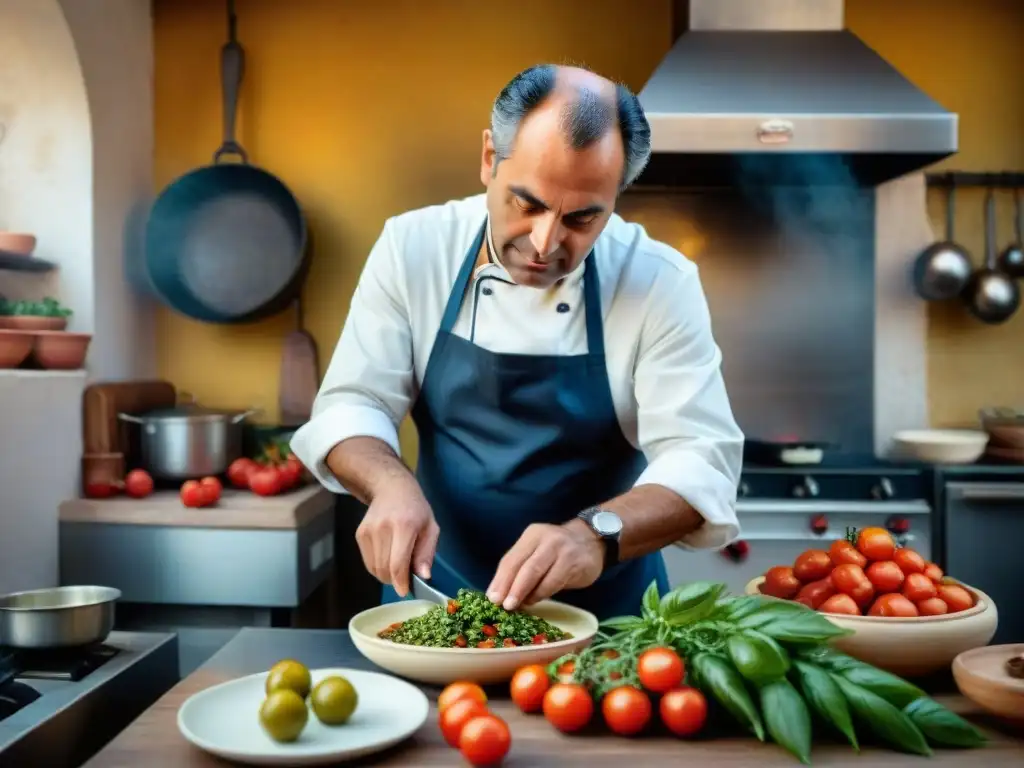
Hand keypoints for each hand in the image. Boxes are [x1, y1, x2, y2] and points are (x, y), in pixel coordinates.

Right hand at [355, 479, 439, 597]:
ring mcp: (368, 531)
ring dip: (386, 575)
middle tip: (405, 577)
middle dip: (394, 580)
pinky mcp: (359, 534)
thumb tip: (423, 577)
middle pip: (384, 569)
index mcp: (404, 526)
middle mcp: (383, 528)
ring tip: (397, 565)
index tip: (404, 591)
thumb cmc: (416, 510)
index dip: (400, 582)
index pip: (397, 563)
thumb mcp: (431, 528)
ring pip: (374, 568)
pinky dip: (377, 567)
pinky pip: (368, 562)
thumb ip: (426, 553)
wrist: (392, 489)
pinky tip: (387, 557)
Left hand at [486, 520, 603, 610]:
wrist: (593, 540)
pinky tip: (535, 600)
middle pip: (523, 567)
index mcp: (531, 535)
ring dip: (526, 594)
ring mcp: (561, 549)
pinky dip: (542, 593)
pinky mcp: (574, 562)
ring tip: (518, 605)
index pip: (511, 559)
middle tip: (504, 606)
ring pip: (537, 574)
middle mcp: (545, 539)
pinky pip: (553, 582)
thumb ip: (521, 567)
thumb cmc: (558, 551)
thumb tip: (500, 593)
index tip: (491, 599)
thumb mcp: (538, 551)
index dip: (500, 580)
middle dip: (511, 588)